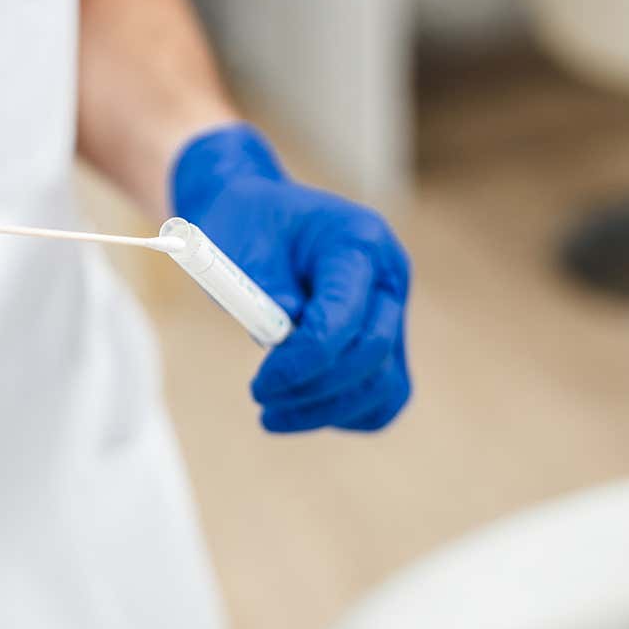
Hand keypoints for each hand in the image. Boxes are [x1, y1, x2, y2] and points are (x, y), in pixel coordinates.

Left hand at [171, 124, 410, 431]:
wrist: (255, 213)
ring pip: (384, 383)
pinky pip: (383, 394)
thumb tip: (283, 336)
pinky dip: (346, 412)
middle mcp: (387, 274)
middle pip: (372, 351)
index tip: (259, 386)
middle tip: (260, 397)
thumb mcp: (236, 245)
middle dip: (314, 388)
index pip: (345, 315)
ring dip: (328, 410)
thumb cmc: (243, 226)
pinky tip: (301, 412)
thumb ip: (260, 288)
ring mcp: (391, 308)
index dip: (304, 360)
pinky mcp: (385, 338)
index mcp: (357, 239)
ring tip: (272, 415)